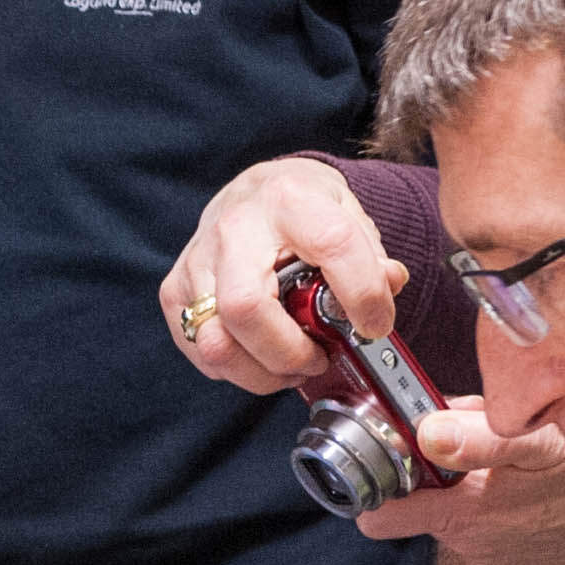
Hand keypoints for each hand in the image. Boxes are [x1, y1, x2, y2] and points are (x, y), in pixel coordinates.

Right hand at [163, 157, 396, 395]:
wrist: (257, 193)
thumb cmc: (305, 211)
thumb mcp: (350, 218)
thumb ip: (372, 257)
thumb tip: (389, 286)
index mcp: (291, 199)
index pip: (332, 245)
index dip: (362, 295)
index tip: (375, 325)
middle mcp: (235, 226)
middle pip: (246, 308)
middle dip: (289, 352)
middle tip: (319, 358)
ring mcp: (198, 259)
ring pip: (216, 341)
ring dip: (261, 371)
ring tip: (292, 366)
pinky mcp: (174, 289)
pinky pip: (199, 349)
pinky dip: (235, 368)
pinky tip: (262, 356)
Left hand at [355, 402, 564, 564]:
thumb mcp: (543, 440)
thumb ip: (480, 439)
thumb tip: (424, 433)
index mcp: (467, 516)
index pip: (378, 516)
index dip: (372, 481)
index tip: (381, 449)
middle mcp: (472, 543)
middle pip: (416, 502)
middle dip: (426, 465)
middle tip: (456, 428)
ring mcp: (494, 553)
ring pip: (450, 505)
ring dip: (461, 475)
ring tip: (502, 448)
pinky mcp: (515, 553)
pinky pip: (481, 517)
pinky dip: (489, 493)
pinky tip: (521, 471)